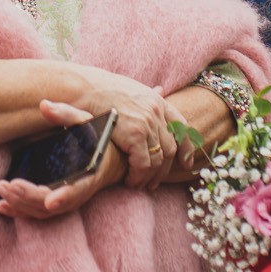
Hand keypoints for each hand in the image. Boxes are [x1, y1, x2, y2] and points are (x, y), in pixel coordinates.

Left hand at [0, 102, 127, 219]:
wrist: (109, 158)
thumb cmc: (97, 138)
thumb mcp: (87, 122)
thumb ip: (66, 114)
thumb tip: (44, 105)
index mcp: (92, 173)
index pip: (79, 189)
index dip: (65, 196)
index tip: (50, 201)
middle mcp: (80, 192)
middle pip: (54, 203)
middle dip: (30, 196)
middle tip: (8, 185)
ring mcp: (67, 200)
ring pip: (43, 211)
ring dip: (20, 204)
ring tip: (0, 189)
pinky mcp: (56, 202)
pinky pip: (38, 212)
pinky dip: (20, 211)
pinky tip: (1, 206)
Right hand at [70, 65, 183, 189]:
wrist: (84, 88)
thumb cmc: (101, 89)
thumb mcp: (131, 87)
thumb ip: (147, 95)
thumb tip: (160, 89)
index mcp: (157, 100)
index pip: (181, 127)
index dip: (186, 147)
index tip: (186, 163)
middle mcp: (156, 112)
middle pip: (170, 148)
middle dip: (164, 169)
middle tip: (154, 182)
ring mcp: (147, 123)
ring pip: (158, 159)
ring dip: (150, 176)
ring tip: (139, 184)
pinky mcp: (134, 135)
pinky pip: (143, 164)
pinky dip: (138, 176)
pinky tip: (130, 181)